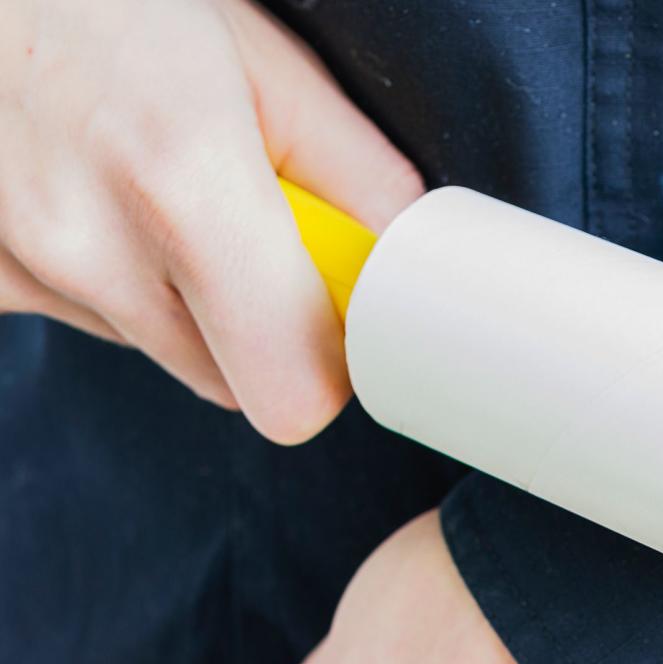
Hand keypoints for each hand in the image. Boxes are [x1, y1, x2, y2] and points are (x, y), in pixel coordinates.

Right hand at [0, 0, 421, 441]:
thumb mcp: (258, 55)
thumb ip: (354, 172)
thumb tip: (406, 254)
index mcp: (184, 179)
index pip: (291, 390)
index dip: (328, 365)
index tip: (335, 319)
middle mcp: (89, 243)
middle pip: (231, 380)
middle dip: (261, 326)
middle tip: (249, 233)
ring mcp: (20, 269)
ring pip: (162, 349)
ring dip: (184, 295)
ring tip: (153, 186)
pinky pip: (91, 319)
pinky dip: (113, 278)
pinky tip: (95, 194)